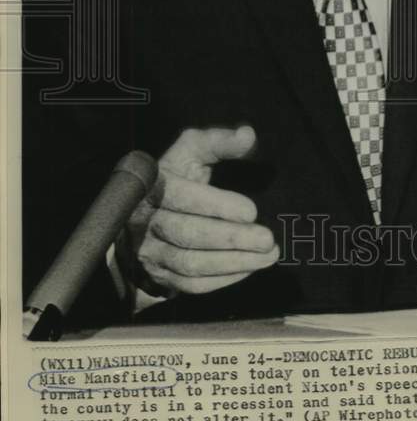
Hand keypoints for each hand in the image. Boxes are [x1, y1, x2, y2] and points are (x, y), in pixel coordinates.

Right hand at [119, 125, 278, 296]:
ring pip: (190, 264)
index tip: (252, 211)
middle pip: (187, 234)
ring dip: (233, 262)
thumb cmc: (179, 176)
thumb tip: (247, 135)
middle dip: (231, 239)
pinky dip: (223, 279)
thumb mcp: (192, 151)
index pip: (182, 196)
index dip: (217, 205)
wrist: (147, 214)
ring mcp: (148, 251)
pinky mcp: (158, 275)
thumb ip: (219, 141)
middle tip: (267, 239)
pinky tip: (249, 268)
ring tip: (268, 255)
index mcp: (153, 185)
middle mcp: (145, 220)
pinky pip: (190, 284)